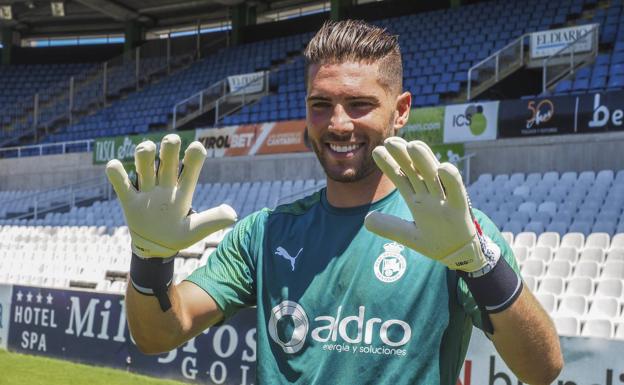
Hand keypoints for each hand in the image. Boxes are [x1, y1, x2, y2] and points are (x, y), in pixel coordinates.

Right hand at [105, 134, 237, 257]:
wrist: (155, 249)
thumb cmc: (177, 236)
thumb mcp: (195, 230)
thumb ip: (212, 221)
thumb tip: (232, 213)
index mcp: (184, 189)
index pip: (192, 163)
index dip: (194, 153)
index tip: (195, 150)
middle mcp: (165, 184)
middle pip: (167, 154)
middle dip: (169, 144)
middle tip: (171, 143)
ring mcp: (147, 190)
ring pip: (144, 161)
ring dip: (144, 151)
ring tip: (147, 151)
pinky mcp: (129, 200)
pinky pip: (119, 181)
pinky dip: (115, 171)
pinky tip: (116, 168)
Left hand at [364, 137, 496, 272]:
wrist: (459, 255)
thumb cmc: (435, 242)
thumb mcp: (408, 235)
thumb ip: (389, 227)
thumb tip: (366, 220)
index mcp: (417, 198)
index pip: (401, 176)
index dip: (389, 164)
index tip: (377, 151)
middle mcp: (430, 194)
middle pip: (415, 171)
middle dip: (403, 156)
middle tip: (390, 141)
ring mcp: (444, 199)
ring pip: (434, 175)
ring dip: (424, 160)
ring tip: (412, 145)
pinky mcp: (460, 207)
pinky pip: (456, 190)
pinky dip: (451, 179)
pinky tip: (442, 168)